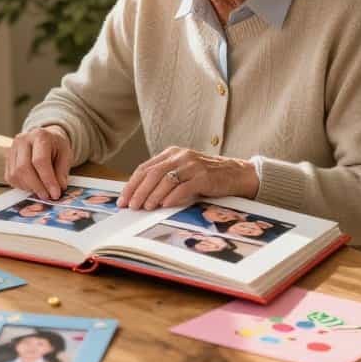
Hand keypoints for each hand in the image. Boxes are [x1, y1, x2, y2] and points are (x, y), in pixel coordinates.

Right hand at [4, 125, 72, 200]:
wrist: (44, 138)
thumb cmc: (56, 146)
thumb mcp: (65, 155)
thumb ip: (62, 172)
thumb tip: (58, 189)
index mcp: (40, 136)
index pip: (40, 161)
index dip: (48, 180)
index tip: (55, 193)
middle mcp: (22, 140)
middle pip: (24, 168)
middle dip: (37, 186)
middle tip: (48, 196)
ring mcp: (12, 148)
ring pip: (15, 174)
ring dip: (29, 187)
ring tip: (42, 191)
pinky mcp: (7, 159)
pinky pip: (11, 177)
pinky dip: (22, 186)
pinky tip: (32, 186)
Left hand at [117, 146, 258, 210]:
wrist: (237, 174)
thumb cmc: (207, 176)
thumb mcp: (183, 171)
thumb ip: (164, 178)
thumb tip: (140, 196)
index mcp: (171, 153)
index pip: (145, 168)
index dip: (132, 184)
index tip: (123, 199)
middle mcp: (180, 156)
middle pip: (152, 174)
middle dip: (138, 191)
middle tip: (131, 206)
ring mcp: (192, 165)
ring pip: (165, 180)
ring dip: (152, 195)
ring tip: (145, 208)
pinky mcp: (204, 176)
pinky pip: (184, 187)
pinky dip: (172, 197)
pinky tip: (164, 205)